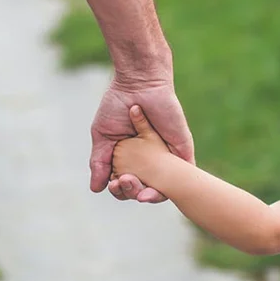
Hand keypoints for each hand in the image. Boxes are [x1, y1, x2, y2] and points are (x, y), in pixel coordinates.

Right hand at [89, 77, 193, 201]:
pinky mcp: (182, 151)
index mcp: (131, 160)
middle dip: (132, 193)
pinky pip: (183, 177)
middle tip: (124, 182)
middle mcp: (150, 162)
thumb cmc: (118, 105)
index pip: (126, 185)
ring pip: (164, 188)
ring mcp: (167, 158)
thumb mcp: (103, 136)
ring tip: (137, 189)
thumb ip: (99, 162)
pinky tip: (156, 190)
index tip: (113, 184)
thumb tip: (96, 189)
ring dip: (150, 196)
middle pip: (144, 190)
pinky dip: (172, 187)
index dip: (119, 190)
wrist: (139, 84)